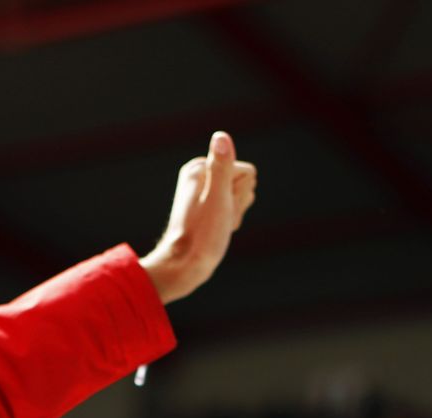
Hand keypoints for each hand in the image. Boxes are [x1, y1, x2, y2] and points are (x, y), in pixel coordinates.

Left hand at [139, 131, 256, 304]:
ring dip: (235, 215)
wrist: (184, 266)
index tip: (220, 210)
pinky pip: (234, 209)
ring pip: (241, 197)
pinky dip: (230, 222)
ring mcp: (205, 190)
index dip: (240, 196)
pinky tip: (217, 231)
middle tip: (218, 221)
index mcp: (199, 167)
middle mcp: (201, 174)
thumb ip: (221, 167)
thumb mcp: (216, 200)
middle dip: (238, 205)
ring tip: (217, 227)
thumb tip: (221, 137)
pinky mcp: (208, 205)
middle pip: (245, 183)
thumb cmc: (202, 236)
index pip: (247, 172)